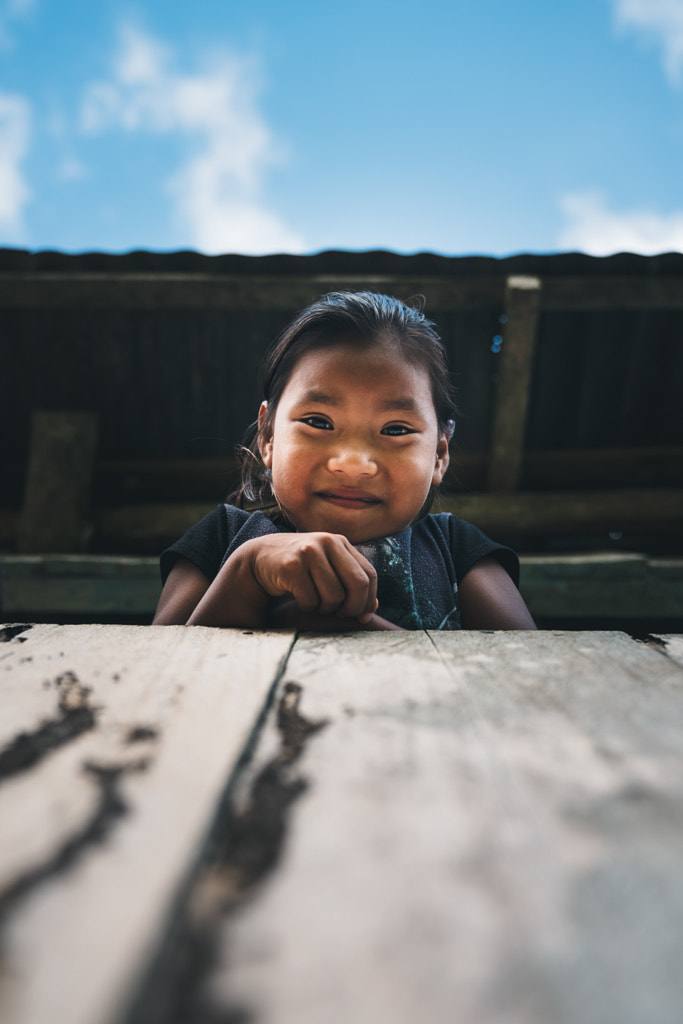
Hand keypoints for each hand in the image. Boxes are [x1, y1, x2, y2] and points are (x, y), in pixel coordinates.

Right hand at [245, 532, 377, 621]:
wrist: (259, 559)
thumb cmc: (299, 568)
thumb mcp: (327, 568)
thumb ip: (350, 582)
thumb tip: (373, 608)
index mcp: (340, 542)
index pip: (369, 575)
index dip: (368, 599)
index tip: (361, 616)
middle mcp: (327, 542)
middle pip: (357, 585)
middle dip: (352, 608)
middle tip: (341, 615)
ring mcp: (308, 552)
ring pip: (334, 596)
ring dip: (326, 609)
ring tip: (316, 604)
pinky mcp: (291, 566)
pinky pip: (311, 600)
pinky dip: (307, 607)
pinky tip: (298, 599)